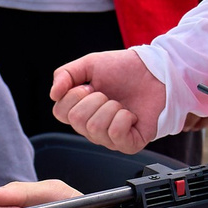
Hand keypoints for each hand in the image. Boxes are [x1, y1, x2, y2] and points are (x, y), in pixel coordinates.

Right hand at [50, 48, 164, 153]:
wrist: (154, 70)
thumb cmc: (124, 70)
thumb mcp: (89, 64)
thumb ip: (65, 74)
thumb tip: (53, 94)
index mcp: (80, 111)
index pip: (60, 112)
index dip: (73, 96)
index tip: (89, 85)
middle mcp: (92, 128)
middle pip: (77, 121)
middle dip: (95, 99)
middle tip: (108, 94)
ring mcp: (110, 139)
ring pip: (95, 128)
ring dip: (111, 107)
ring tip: (120, 103)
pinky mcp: (129, 144)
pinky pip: (116, 134)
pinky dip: (124, 118)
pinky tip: (130, 114)